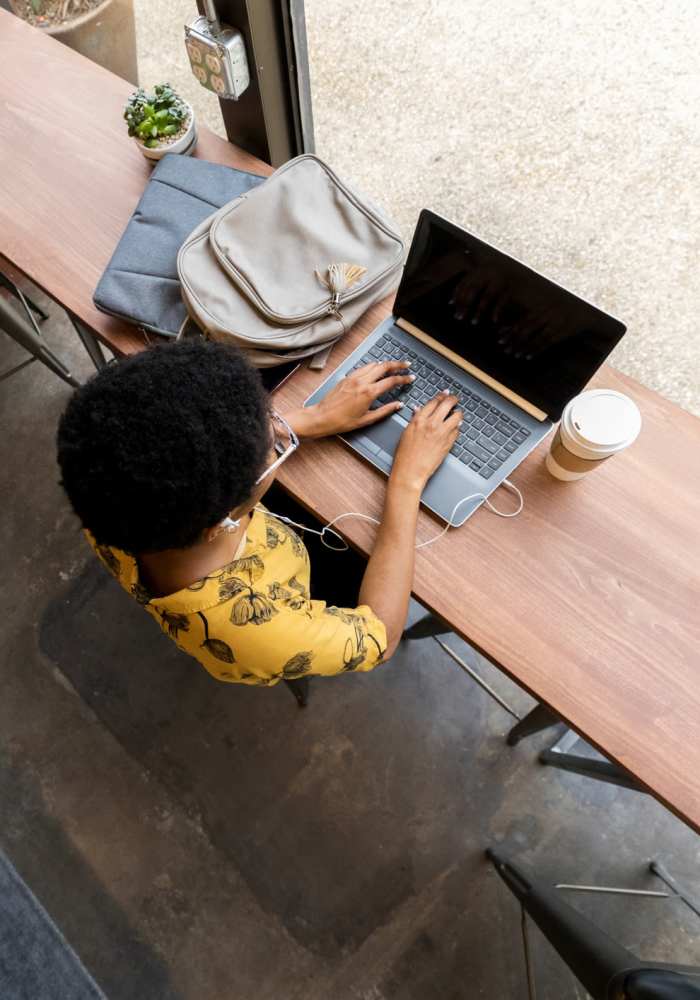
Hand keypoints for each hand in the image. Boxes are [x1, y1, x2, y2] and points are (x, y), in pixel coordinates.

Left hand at [286, 360, 414, 437]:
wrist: (322, 417)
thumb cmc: (342, 421)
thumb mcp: (367, 419)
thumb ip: (385, 411)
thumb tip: (398, 405)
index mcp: (369, 393)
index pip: (391, 381)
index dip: (403, 378)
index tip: (410, 378)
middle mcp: (362, 381)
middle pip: (384, 366)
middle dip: (398, 364)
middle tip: (406, 365)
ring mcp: (353, 377)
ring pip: (374, 364)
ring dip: (385, 363)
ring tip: (394, 366)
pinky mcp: (347, 377)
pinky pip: (363, 367)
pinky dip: (373, 366)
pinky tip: (376, 369)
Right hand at [390, 391, 461, 492]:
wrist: (411, 471)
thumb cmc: (405, 455)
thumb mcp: (406, 433)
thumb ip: (415, 419)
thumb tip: (419, 410)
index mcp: (419, 420)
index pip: (434, 401)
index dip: (441, 396)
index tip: (445, 394)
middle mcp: (432, 424)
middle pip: (447, 404)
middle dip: (453, 399)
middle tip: (454, 399)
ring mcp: (442, 433)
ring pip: (457, 416)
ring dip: (458, 413)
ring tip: (456, 414)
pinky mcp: (448, 443)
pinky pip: (457, 430)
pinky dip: (457, 427)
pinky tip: (454, 427)